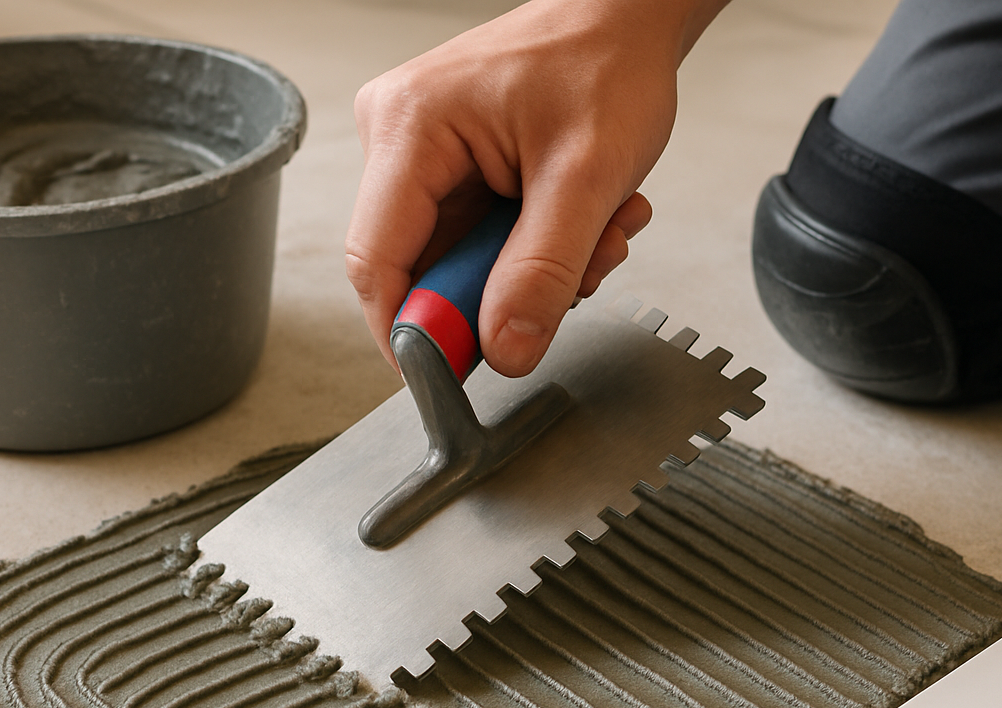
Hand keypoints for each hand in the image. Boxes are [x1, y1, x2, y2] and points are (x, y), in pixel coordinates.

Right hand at [346, 0, 726, 377]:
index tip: (456, 377)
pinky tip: (584, 222)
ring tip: (599, 232)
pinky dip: (537, 252)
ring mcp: (424, 156)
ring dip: (536, 272)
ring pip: (461, 265)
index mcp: (410, 127)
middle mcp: (398, 139)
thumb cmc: (605, 64)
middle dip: (505, 293)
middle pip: (422, 270)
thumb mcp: (586, 180)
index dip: (412, 331)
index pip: (376, 262)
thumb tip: (503, 350)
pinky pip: (481, 245)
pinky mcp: (454, 170)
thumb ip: (544, 273)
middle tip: (578, 276)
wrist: (625, 21)